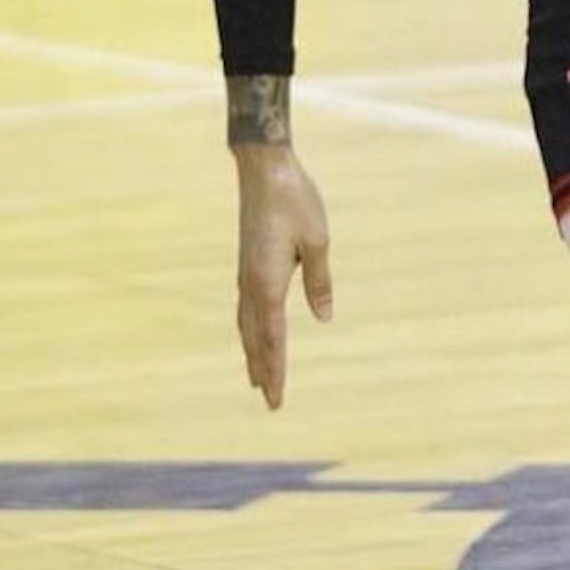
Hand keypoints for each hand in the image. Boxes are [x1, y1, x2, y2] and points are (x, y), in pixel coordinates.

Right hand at [233, 146, 332, 408]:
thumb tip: (323, 317)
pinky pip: (246, 307)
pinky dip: (250, 329)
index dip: (276, 368)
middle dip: (263, 369)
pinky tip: (253, 333)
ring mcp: (245, 274)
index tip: (276, 396)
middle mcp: (251, 283)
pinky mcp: (246, 263)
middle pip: (256, 337)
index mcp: (267, 282)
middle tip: (271, 400)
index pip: (272, 337)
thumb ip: (319, 281)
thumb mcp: (318, 240)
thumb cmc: (295, 200)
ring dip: (253, 352)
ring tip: (257, 376)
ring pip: (247, 324)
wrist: (264, 169)